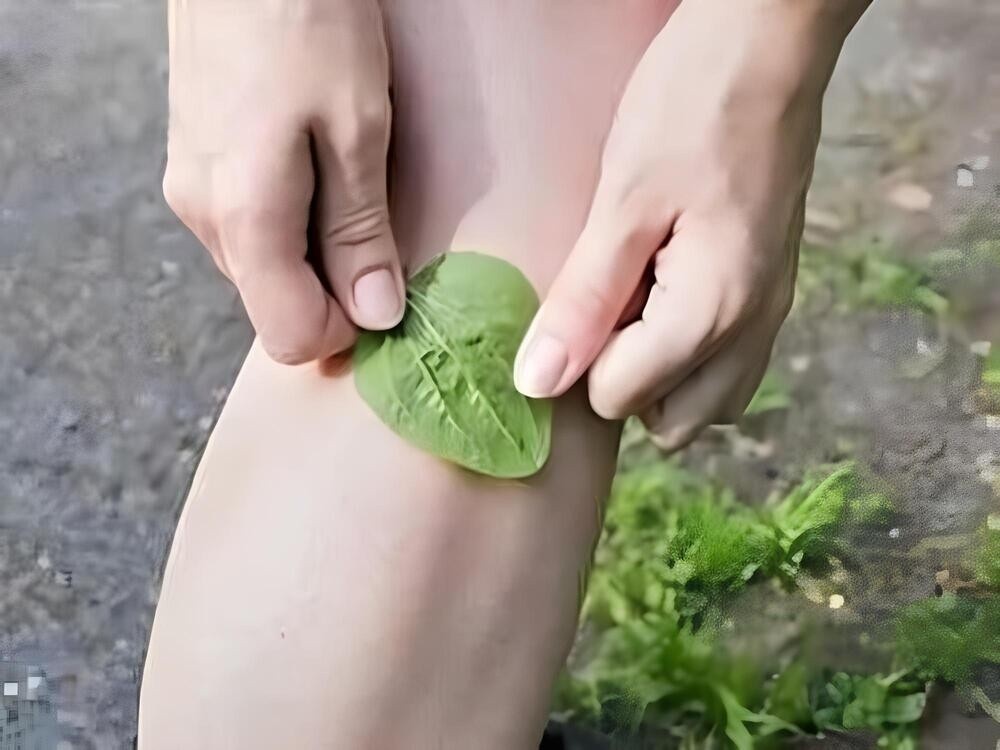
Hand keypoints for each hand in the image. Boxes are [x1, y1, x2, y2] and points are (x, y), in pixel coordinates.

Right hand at [163, 0, 401, 363]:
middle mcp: (205, 218)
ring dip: (312, 254)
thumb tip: (376, 314)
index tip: (387, 291)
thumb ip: (360, 232)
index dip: (347, 330)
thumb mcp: (357, 130)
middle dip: (333, 291)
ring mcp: (192, 189)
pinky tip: (314, 167)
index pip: (291, 336)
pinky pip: (249, 227)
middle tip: (377, 230)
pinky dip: (289, 222)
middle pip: (275, 305)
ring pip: (263, 268)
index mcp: (245, 220)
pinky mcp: (195, 163)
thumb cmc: (307, 21)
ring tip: (348, 185)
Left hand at [514, 0, 866, 450]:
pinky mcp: (771, 287)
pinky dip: (689, 351)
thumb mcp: (621, 203)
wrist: (768, 46)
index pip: (619, 399)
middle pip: (672, 423)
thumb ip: (583, 302)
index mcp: (711, 314)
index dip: (578, 362)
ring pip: (708, 401)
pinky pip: (728, 361)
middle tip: (599, 309)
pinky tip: (662, 290)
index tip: (569, 305)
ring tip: (631, 300)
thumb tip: (537, 384)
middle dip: (623, 385)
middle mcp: (752, 330)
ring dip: (659, 376)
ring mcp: (769, 311)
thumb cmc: (692, 108)